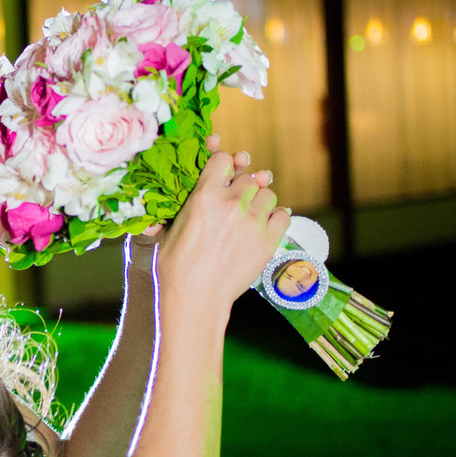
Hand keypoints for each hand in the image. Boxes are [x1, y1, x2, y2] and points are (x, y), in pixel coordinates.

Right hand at [155, 149, 289, 313]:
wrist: (195, 297)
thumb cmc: (176, 266)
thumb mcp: (172, 227)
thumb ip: (187, 205)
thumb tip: (192, 197)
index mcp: (205, 195)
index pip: (223, 160)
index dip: (223, 166)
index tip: (223, 176)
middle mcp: (233, 203)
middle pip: (248, 178)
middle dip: (241, 187)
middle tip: (234, 201)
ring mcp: (254, 222)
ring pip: (267, 193)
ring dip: (259, 201)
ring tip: (250, 214)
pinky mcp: (269, 241)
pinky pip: (283, 215)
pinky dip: (276, 217)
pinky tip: (265, 223)